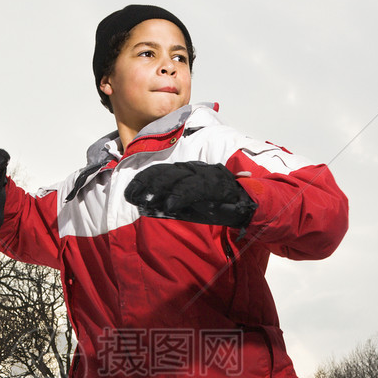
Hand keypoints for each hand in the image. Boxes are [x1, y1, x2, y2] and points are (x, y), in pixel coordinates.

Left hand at [124, 161, 256, 227]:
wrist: (246, 204)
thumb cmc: (217, 205)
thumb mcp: (189, 206)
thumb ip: (171, 205)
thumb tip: (148, 207)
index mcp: (186, 172)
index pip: (160, 171)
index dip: (143, 181)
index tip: (130, 193)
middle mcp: (193, 170)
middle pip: (164, 172)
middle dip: (146, 185)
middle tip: (132, 197)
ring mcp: (205, 175)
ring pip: (177, 177)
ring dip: (158, 189)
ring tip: (145, 201)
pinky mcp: (216, 184)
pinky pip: (195, 187)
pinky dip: (180, 195)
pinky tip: (170, 205)